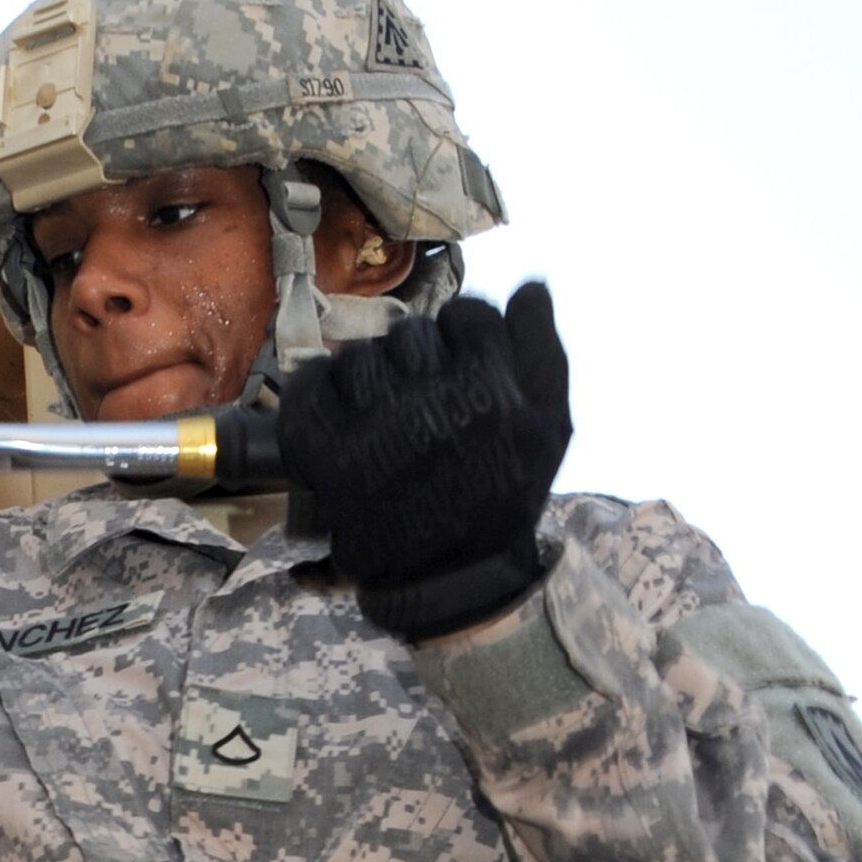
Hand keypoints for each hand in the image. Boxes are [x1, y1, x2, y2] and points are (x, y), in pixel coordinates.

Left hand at [278, 283, 571, 639]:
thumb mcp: (550, 427)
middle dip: (417, 355)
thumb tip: (530, 286)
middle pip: (411, 334)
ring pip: (360, 356)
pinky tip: (335, 405)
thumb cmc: (504, 499)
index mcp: (489, 390)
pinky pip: (310, 387)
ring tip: (381, 405)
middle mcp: (432, 401)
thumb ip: (543, 351)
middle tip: (420, 391)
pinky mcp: (328, 452)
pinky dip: (317, 388)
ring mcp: (375, 426)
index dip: (464, 333)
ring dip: (368, 372)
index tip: (461, 360)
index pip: (468, 317)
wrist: (451, 576)